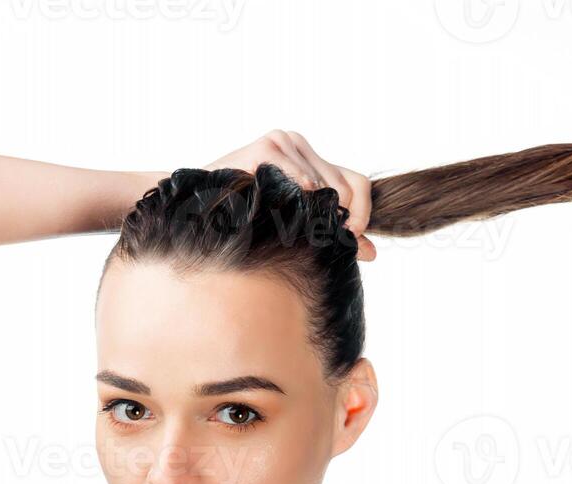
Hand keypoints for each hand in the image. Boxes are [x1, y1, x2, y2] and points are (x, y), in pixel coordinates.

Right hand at [205, 130, 376, 261]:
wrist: (199, 207)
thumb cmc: (245, 217)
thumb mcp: (294, 224)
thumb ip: (335, 234)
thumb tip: (373, 253)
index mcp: (310, 161)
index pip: (358, 182)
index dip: (363, 211)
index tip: (354, 236)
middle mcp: (300, 145)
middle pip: (345, 186)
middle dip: (340, 217)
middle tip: (327, 240)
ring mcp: (284, 142)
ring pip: (323, 183)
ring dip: (314, 212)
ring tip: (297, 229)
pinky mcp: (266, 146)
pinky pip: (297, 174)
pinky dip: (299, 193)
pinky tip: (291, 207)